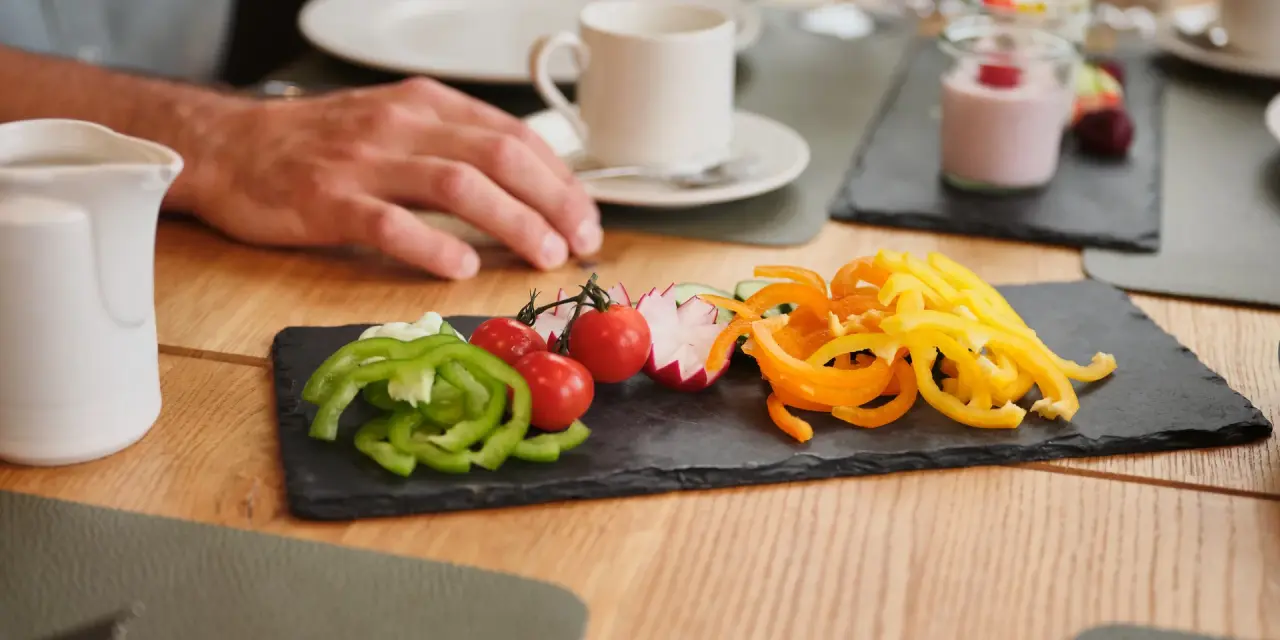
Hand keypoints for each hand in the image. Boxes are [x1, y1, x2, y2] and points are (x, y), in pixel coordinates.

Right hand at [186, 77, 601, 278]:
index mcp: (426, 104)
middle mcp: (401, 124)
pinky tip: (462, 269)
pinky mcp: (327, 200)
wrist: (230, 147)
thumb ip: (456, 148)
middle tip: (581, 243)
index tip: (587, 218)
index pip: (514, 136)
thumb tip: (531, 189)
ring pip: (458, 185)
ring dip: (513, 222)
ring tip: (543, 255)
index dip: (561, 180)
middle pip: (499, 156)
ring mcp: (364, 161)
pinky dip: (433, 247)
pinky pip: (391, 223)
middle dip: (553, 201)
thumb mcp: (397, 125)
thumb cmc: (320, 146)